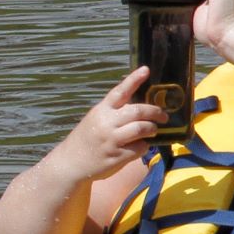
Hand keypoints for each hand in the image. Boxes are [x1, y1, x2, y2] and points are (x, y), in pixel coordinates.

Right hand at [54, 66, 166, 180]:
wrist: (70, 163)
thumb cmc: (86, 139)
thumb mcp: (94, 120)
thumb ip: (113, 113)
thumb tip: (139, 109)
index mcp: (101, 111)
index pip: (119, 91)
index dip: (134, 79)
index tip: (146, 69)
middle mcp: (106, 123)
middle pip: (138, 111)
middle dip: (155, 112)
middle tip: (163, 116)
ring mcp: (112, 140)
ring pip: (141, 128)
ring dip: (152, 129)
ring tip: (153, 131)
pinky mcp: (117, 156)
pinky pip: (139, 148)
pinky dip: (144, 146)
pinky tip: (140, 146)